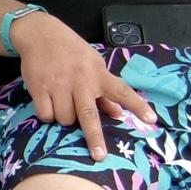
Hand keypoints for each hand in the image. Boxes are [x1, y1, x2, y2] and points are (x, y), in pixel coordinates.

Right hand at [13, 14, 156, 160]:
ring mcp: (59, 84)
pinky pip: (46, 115)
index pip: (122, 91)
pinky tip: (48, 102)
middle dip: (94, 137)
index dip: (137, 106)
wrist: (40, 34)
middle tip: (99, 155)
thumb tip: (118, 114)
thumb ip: (105, 91)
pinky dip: (47, 114)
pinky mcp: (40, 88)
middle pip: (89, 114)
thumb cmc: (71, 51)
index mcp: (98, 74)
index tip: (151, 120)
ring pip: (64, 118)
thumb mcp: (93, 64)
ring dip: (64, 118)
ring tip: (61, 103)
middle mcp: (81, 80)